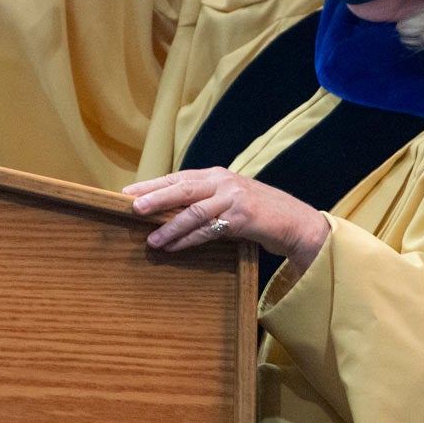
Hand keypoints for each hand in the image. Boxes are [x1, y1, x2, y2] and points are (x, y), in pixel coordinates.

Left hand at [128, 168, 332, 269]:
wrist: (295, 222)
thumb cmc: (258, 213)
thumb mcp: (229, 200)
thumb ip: (204, 201)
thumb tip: (167, 212)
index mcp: (217, 175)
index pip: (178, 177)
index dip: (152, 184)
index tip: (128, 192)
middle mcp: (224, 182)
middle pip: (182, 188)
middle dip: (155, 197)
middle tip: (131, 207)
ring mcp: (234, 198)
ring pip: (193, 211)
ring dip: (169, 227)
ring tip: (150, 239)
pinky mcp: (243, 217)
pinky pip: (209, 230)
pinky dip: (188, 239)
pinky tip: (173, 247)